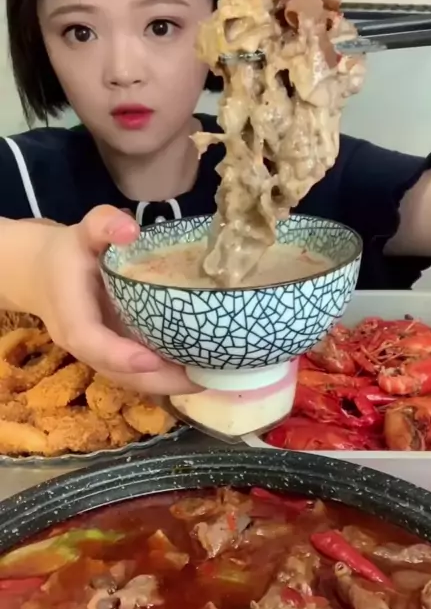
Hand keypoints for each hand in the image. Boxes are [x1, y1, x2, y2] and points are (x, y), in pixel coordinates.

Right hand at [32, 206, 199, 395]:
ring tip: (211, 375)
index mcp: (71, 316)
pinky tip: (199, 368)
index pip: (90, 342)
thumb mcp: (82, 232)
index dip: (119, 355)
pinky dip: (166, 377)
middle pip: (118, 373)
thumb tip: (131, 229)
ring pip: (131, 379)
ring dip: (168, 384)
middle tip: (203, 377)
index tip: (152, 359)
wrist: (41, 273)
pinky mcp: (114, 356)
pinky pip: (138, 374)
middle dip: (159, 381)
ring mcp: (99, 356)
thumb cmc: (68, 253)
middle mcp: (84, 345)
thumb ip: (102, 224)